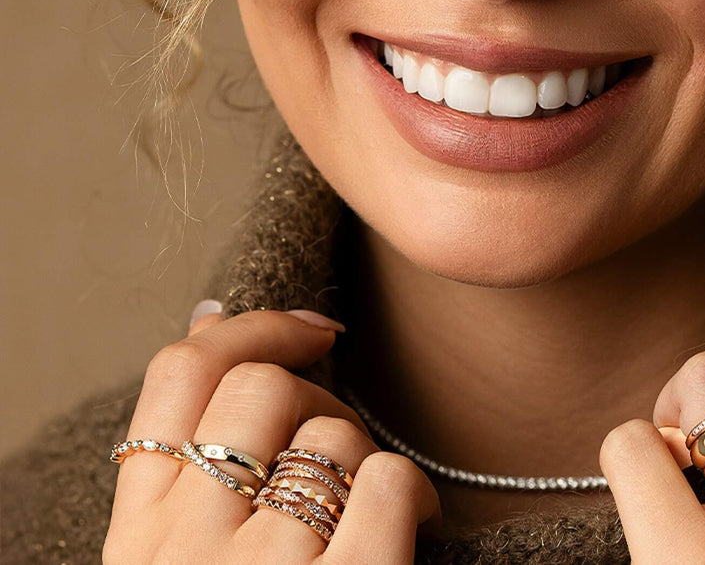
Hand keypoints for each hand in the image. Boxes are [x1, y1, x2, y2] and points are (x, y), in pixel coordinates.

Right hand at [104, 308, 440, 562]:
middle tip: (336, 441)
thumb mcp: (170, 560)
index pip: (176, 374)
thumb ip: (182, 461)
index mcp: (139, 533)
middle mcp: (186, 544)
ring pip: (334, 435)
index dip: (251, 326)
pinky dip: (416, 495)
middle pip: (262, 387)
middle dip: (319, 395)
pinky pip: (389, 481)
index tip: (311, 328)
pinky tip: (415, 527)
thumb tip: (207, 312)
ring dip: (366, 461)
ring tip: (363, 513)